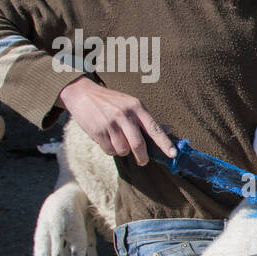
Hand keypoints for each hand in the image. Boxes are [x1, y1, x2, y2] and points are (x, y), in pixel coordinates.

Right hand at [58, 78, 176, 164]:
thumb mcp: (131, 104)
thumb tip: (168, 130)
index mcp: (137, 107)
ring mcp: (110, 123)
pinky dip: (110, 150)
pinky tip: (107, 139)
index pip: (154, 128)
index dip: (165, 143)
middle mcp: (125, 114)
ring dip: (123, 151)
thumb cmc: (112, 102)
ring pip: (123, 150)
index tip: (173, 154)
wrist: (83, 94)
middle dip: (142, 157)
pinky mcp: (98, 130)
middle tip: (142, 161)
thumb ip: (146, 119)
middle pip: (138, 144)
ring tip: (118, 142)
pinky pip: (109, 150)